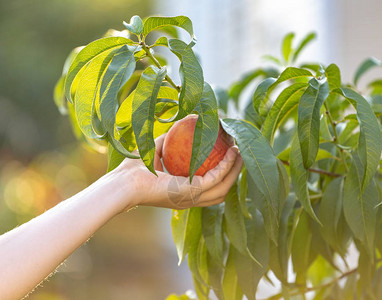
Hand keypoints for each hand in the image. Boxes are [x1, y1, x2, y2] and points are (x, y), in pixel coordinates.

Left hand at [114, 133, 242, 210]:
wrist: (124, 183)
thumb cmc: (133, 171)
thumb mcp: (155, 151)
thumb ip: (169, 140)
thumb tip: (181, 126)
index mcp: (183, 195)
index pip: (209, 189)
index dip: (222, 175)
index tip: (228, 157)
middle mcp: (190, 200)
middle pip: (222, 190)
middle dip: (234, 173)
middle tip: (240, 154)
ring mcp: (192, 198)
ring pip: (224, 186)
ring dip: (235, 170)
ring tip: (240, 152)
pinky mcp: (192, 192)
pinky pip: (216, 177)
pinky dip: (226, 166)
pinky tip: (232, 153)